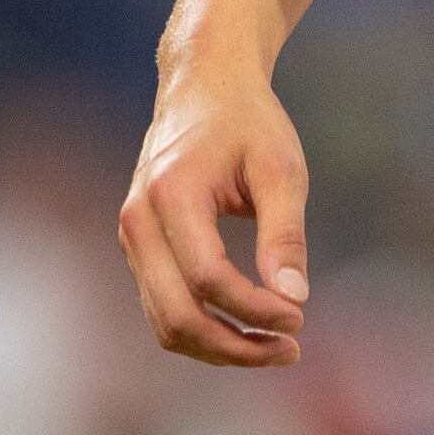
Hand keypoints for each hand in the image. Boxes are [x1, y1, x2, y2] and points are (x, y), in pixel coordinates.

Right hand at [119, 55, 313, 365]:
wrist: (203, 85)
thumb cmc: (248, 122)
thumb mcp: (280, 167)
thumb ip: (286, 233)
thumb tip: (294, 300)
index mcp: (171, 195)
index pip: (209, 279)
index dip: (256, 311)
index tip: (300, 319)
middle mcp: (139, 222)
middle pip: (178, 316)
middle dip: (236, 347)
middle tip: (291, 349)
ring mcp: (132, 238)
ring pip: (166, 324)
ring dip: (220, 347)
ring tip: (276, 347)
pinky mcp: (140, 249)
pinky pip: (164, 308)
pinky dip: (204, 329)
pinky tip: (249, 328)